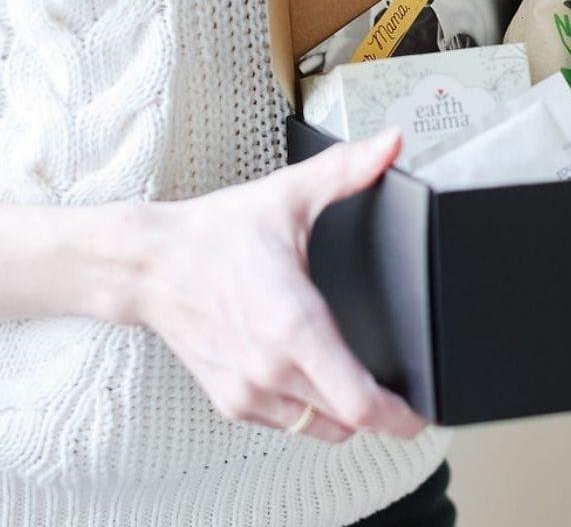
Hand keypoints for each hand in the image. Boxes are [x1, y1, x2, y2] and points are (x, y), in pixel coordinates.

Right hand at [137, 130, 425, 443]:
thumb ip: (347, 170)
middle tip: (402, 395)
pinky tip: (313, 377)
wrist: (149, 262)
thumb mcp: (288, 194)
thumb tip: (391, 144)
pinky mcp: (231, 401)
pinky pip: (287, 423)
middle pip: (347, 421)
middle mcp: (272, 368)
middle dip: (381, 412)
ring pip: (318, 428)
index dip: (398, 416)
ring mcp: (249, 391)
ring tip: (357, 382)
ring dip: (343, 412)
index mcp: (294, 324)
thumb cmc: (214, 233)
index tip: (419, 413)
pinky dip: (308, 409)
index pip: (358, 401)